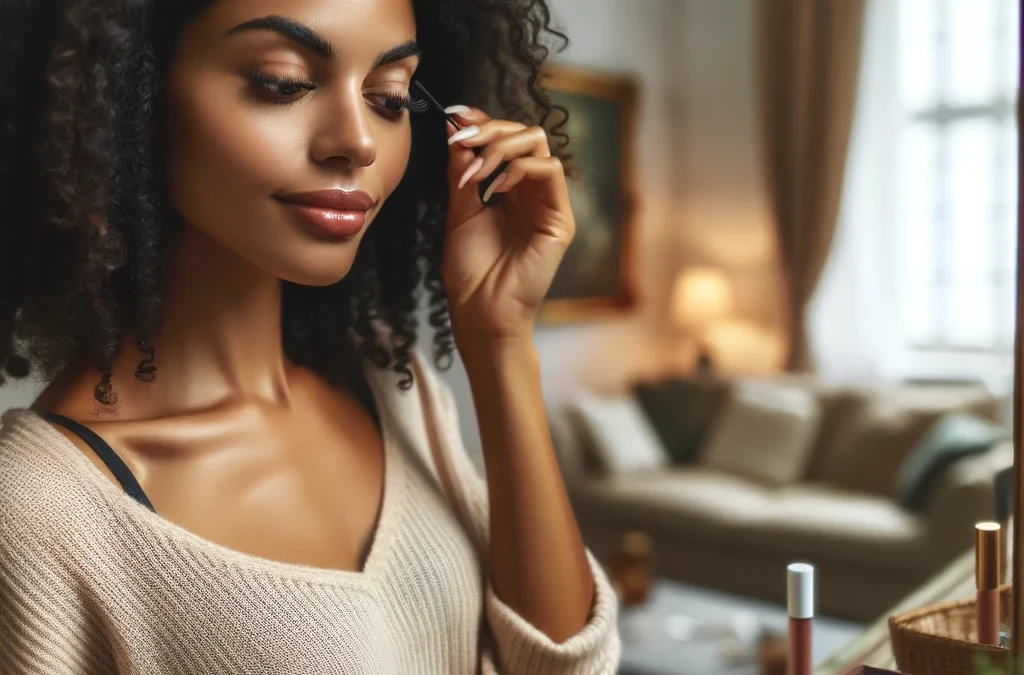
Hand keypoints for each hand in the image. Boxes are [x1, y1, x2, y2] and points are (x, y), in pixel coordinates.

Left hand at [442, 107, 573, 343]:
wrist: (479, 312)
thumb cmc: (469, 271)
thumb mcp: (459, 210)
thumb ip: (461, 171)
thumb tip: (454, 129)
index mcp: (510, 190)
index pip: (506, 140)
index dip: (484, 121)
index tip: (455, 116)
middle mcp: (533, 193)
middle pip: (525, 134)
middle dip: (491, 130)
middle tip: (462, 143)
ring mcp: (549, 205)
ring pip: (539, 145)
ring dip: (501, 147)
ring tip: (475, 173)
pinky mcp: (560, 220)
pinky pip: (550, 172)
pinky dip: (519, 169)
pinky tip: (495, 189)